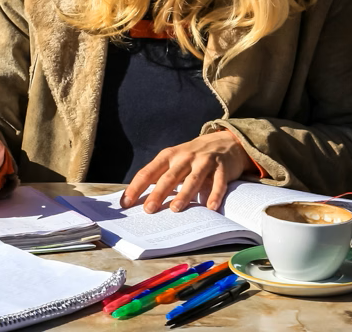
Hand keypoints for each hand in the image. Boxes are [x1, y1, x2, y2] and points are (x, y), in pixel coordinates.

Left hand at [121, 131, 250, 212]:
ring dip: (184, 194)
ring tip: (176, 209)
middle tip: (148, 210)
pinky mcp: (222, 168)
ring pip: (193, 179)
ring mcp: (204, 161)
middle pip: (169, 177)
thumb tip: (139, 199)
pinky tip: (210, 207)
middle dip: (158, 193)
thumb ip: (160, 176)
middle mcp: (185, 157)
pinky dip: (214, 195)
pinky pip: (218, 182)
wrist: (225, 141)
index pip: (148, 172)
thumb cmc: (193, 156)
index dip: (136, 187)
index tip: (126, 203)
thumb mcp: (175, 160)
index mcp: (168, 156)